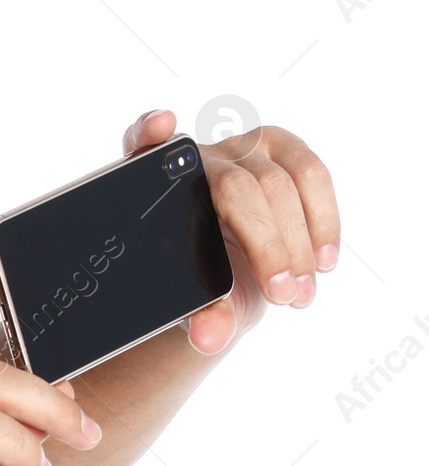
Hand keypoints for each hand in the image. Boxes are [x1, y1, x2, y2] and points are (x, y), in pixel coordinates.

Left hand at [120, 108, 340, 354]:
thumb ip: (200, 320)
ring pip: (281, 180)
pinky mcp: (282, 150)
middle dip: (267, 244)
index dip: (148, 131)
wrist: (231, 279)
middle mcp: (197, 159)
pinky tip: (324, 262)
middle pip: (237, 187)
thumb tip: (212, 337)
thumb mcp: (196, 306)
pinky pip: (312, 174)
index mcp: (156, 187)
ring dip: (300, 240)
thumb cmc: (201, 285)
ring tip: (301, 292)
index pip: (141, 145)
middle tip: (282, 295)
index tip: (162, 129)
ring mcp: (241, 150)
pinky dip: (324, 220)